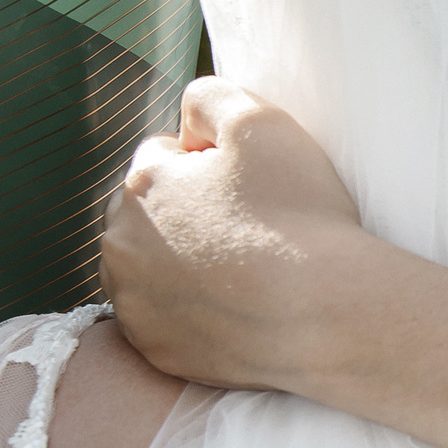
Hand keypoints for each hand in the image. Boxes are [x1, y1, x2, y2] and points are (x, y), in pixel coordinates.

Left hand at [101, 78, 364, 391]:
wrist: (327, 315)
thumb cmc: (299, 217)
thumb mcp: (262, 121)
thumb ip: (210, 95)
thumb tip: (187, 120)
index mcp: (140, 186)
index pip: (162, 157)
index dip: (212, 164)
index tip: (255, 187)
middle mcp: (120, 247)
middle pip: (149, 214)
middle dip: (188, 213)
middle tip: (253, 228)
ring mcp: (135, 306)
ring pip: (151, 269)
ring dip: (183, 263)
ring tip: (244, 269)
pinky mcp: (157, 352)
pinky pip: (166, 321)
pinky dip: (193, 312)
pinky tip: (237, 306)